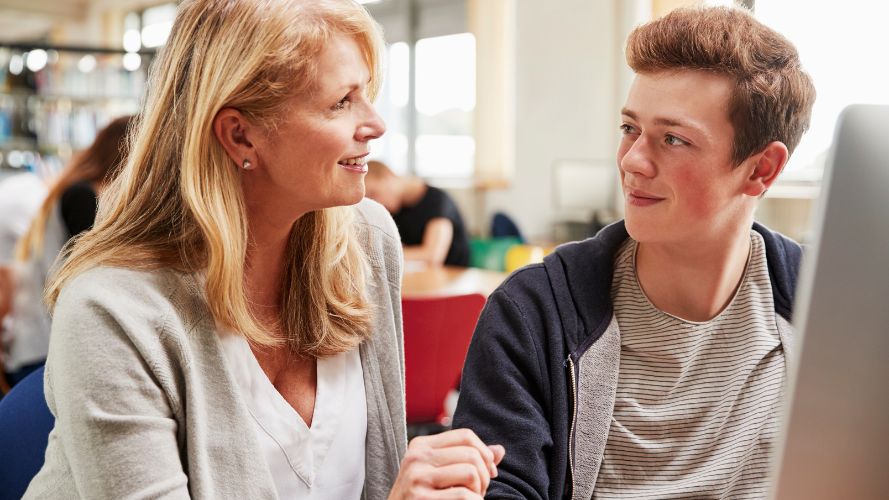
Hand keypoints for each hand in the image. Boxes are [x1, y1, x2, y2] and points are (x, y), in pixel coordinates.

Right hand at [389, 428, 505, 498]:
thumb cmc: (421, 498)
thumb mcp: (440, 474)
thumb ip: (467, 460)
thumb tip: (499, 451)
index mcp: (420, 446)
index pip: (466, 436)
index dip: (485, 454)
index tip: (489, 473)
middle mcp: (416, 458)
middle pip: (471, 454)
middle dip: (484, 476)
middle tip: (479, 492)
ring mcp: (417, 478)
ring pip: (470, 472)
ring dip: (479, 492)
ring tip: (472, 499)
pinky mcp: (421, 499)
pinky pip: (464, 496)